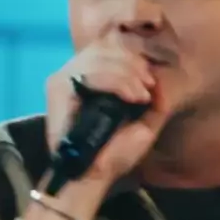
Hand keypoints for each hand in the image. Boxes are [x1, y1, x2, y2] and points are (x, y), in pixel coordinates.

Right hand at [46, 36, 170, 186]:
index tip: (150, 72)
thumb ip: (154, 99)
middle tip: (147, 85)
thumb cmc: (116, 153)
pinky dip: (116, 82)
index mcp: (95, 78)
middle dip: (133, 61)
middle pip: (105, 44)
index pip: (109, 43)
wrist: (93, 176)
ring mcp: (65, 80)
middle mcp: (77, 74)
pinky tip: (132, 97)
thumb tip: (160, 76)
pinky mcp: (59, 89)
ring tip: (140, 96)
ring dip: (127, 73)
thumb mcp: (145, 123)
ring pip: (99, 55)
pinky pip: (90, 72)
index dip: (131, 49)